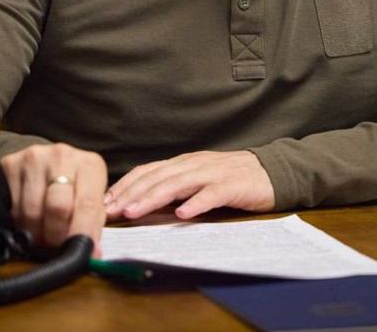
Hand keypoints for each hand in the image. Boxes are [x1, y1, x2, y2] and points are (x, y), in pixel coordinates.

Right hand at [0, 143, 107, 249]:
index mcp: (89, 165)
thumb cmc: (73, 186)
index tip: (83, 254)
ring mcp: (33, 159)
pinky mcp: (9, 165)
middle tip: (57, 246)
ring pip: (31, 212)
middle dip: (57, 236)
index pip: (88, 205)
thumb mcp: (91, 198)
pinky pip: (11, 208)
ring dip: (36, 233)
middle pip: (57, 207)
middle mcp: (61, 156)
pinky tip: (28, 222)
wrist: (46, 162)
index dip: (84, 235)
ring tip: (42, 233)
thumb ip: (94, 224)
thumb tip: (91, 254)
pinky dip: (18, 223)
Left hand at [104, 150, 274, 220]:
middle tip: (110, 210)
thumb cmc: (231, 179)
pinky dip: (196, 203)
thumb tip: (141, 202)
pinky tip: (183, 214)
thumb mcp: (198, 178)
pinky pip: (211, 194)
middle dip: (130, 194)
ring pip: (177, 184)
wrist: (271, 171)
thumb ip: (174, 187)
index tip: (105, 202)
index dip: (125, 185)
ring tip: (134, 211)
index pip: (147, 171)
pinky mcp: (232, 186)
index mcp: (183, 163)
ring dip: (153, 198)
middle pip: (156, 177)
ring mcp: (212, 174)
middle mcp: (193, 165)